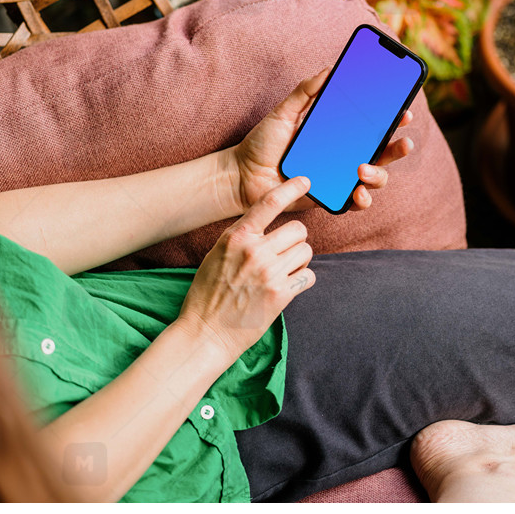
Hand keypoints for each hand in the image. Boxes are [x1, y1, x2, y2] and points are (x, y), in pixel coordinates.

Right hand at [178, 177, 314, 365]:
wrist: (205, 333)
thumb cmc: (208, 294)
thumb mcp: (216, 255)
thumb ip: (241, 239)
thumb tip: (264, 228)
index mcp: (236, 237)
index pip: (269, 203)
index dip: (291, 188)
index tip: (305, 180)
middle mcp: (255, 252)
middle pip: (298, 230)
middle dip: (295, 240)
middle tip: (284, 253)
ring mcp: (269, 273)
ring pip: (306, 251)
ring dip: (299, 261)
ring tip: (283, 273)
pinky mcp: (281, 295)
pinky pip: (309, 276)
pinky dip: (303, 281)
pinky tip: (288, 287)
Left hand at [228, 67, 414, 212]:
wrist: (241, 176)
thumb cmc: (262, 143)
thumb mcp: (283, 113)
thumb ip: (305, 92)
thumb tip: (329, 69)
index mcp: (337, 134)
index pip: (372, 126)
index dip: (392, 119)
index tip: (404, 111)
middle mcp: (343, 156)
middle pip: (382, 152)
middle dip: (398, 148)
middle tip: (404, 142)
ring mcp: (340, 178)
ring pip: (375, 178)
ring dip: (379, 174)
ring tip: (364, 169)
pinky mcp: (331, 198)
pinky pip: (355, 202)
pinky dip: (363, 199)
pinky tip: (359, 193)